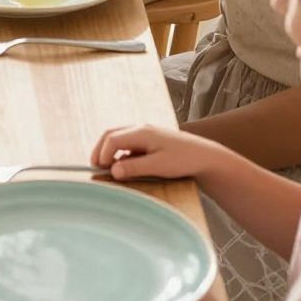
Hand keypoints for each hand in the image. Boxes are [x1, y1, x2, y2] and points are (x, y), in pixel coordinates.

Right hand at [91, 124, 225, 182]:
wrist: (205, 157)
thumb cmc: (184, 160)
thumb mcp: (158, 166)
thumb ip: (134, 168)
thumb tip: (112, 170)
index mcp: (142, 132)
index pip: (112, 139)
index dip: (103, 154)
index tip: (102, 170)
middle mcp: (141, 129)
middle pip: (111, 134)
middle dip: (100, 150)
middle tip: (95, 166)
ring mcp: (145, 134)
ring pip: (119, 138)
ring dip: (110, 151)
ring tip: (107, 167)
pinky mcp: (149, 141)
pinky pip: (128, 144)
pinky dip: (120, 154)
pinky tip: (124, 166)